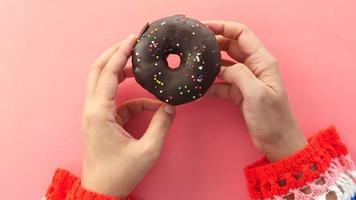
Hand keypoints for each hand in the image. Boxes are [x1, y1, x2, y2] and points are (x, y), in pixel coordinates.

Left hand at [81, 35, 175, 197]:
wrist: (102, 191)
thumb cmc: (120, 174)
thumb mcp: (147, 150)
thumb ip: (161, 125)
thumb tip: (170, 107)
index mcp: (99, 113)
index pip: (108, 73)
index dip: (120, 53)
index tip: (133, 39)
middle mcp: (92, 110)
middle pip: (97, 71)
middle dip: (114, 54)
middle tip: (132, 43)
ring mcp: (95, 115)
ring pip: (102, 83)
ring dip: (119, 72)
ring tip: (138, 66)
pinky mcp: (101, 121)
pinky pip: (116, 102)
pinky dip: (132, 99)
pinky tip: (150, 105)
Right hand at [205, 21, 306, 161]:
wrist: (278, 142)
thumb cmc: (273, 119)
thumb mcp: (257, 94)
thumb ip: (240, 75)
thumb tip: (223, 68)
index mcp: (262, 62)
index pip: (242, 34)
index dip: (224, 27)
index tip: (205, 27)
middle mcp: (254, 67)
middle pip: (232, 46)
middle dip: (214, 42)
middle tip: (194, 44)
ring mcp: (246, 80)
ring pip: (225, 64)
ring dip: (210, 64)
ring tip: (194, 64)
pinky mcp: (239, 93)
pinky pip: (222, 83)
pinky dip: (211, 84)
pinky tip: (199, 88)